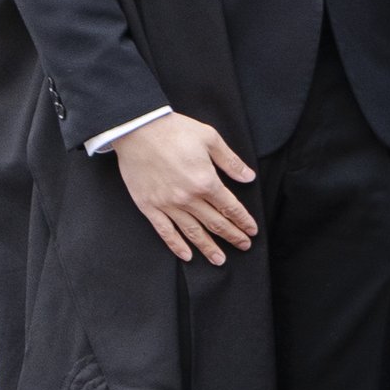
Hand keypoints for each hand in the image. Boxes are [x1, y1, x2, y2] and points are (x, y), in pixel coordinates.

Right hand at [112, 114, 257, 264]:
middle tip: (244, 246)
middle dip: (232, 236)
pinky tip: (186, 256)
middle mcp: (188, 197)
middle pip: (215, 223)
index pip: (230, 208)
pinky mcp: (149, 206)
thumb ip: (231, 161)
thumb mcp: (210, 138)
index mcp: (206, 181)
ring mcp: (167, 204)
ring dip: (208, 247)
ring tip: (220, 259)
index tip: (252, 231)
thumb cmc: (175, 131)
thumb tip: (249, 177)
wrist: (137, 129)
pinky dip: (176, 245)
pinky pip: (165, 231)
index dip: (243, 221)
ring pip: (192, 232)